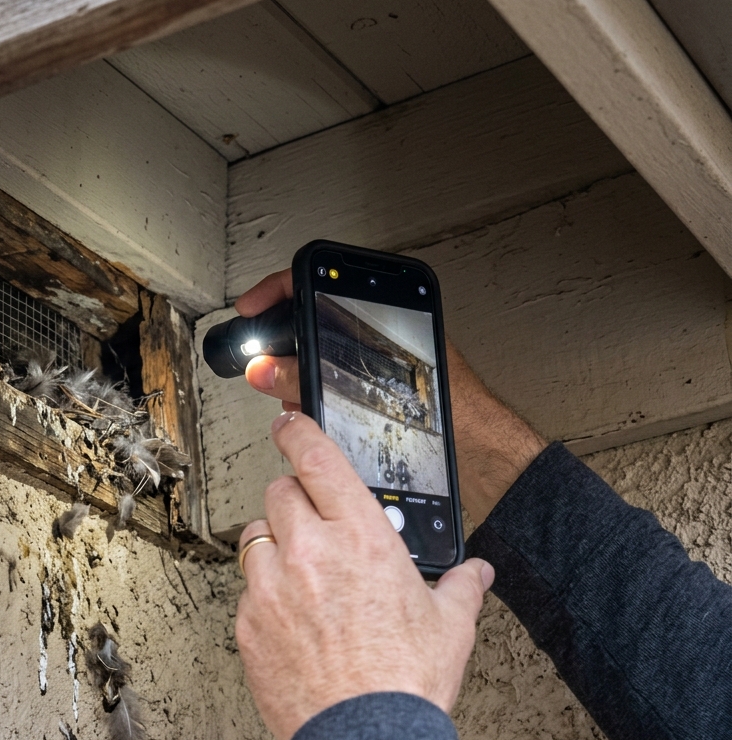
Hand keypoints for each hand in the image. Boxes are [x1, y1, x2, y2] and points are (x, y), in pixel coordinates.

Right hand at [234, 269, 546, 521]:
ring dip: (301, 374)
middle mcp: (387, 333)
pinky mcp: (388, 387)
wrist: (487, 456)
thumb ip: (309, 380)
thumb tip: (264, 370)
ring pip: (327, 354)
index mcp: (389, 315)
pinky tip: (314, 414)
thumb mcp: (366, 396)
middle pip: (318, 320)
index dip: (278, 289)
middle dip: (286, 343)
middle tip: (267, 362)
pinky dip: (320, 394)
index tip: (252, 306)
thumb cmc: (455, 418)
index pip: (320, 283)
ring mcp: (387, 361)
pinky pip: (341, 380)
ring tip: (291, 396)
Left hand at [235, 411, 493, 739]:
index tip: (288, 423)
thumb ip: (461, 586)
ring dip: (275, 545)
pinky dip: (263, 595)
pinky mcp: (247, 624)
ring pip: (256, 537)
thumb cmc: (406, 682)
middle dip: (295, 500)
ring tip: (301, 576)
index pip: (316, 457)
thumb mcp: (449, 625)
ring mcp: (271, 586)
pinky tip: (291, 620)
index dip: (297, 431)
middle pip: (280, 492)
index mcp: (361, 536)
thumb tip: (477, 573)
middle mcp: (310, 550)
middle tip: (312, 524)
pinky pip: (247, 590)